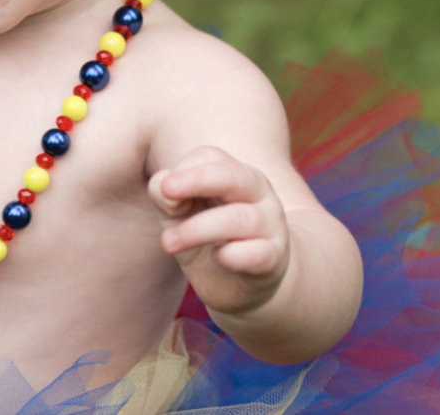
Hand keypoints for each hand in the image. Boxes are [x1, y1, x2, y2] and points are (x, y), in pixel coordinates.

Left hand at [149, 145, 289, 316]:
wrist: (244, 282)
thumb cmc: (207, 239)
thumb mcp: (179, 216)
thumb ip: (166, 198)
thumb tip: (164, 190)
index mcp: (234, 174)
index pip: (211, 157)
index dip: (184, 169)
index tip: (165, 190)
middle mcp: (258, 193)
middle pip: (233, 176)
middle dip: (197, 179)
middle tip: (167, 189)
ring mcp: (270, 225)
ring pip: (239, 218)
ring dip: (197, 229)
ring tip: (168, 243)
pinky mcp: (274, 258)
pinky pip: (257, 253)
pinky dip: (232, 256)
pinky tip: (216, 258)